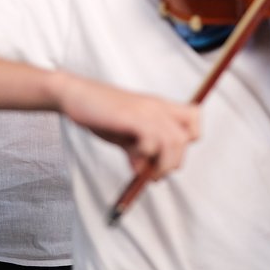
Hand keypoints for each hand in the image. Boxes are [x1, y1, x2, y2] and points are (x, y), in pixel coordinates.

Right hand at [59, 75, 199, 179]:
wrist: (74, 95)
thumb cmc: (99, 112)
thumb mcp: (124, 134)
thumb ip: (138, 150)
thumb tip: (145, 171)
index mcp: (159, 106)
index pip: (194, 117)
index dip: (189, 139)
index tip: (169, 154)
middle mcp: (157, 106)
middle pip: (188, 137)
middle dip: (174, 162)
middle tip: (155, 175)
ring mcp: (146, 110)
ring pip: (174, 141)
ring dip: (162, 164)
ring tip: (144, 173)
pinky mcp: (132, 117)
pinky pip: (153, 140)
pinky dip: (145, 157)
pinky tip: (131, 160)